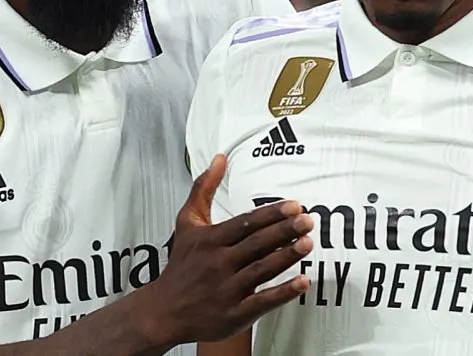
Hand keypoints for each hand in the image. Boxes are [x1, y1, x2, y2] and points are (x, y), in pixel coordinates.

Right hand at [142, 154, 312, 344]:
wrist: (164, 311)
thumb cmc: (182, 264)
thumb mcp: (187, 223)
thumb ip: (203, 188)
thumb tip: (220, 157)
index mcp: (210, 240)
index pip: (246, 223)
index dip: (271, 214)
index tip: (295, 206)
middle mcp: (219, 263)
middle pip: (256, 244)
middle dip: (284, 231)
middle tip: (308, 221)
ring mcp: (227, 290)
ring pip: (262, 269)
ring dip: (286, 256)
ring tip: (308, 243)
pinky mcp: (234, 314)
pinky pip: (262, 301)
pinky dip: (283, 292)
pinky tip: (303, 281)